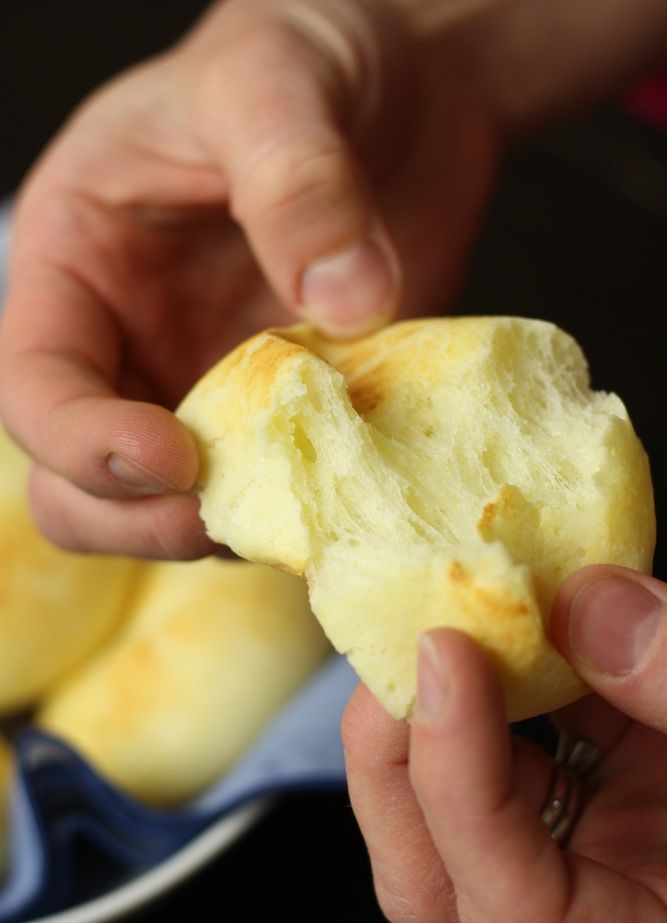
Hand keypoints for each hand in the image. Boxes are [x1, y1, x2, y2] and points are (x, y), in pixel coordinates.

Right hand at [0, 0, 498, 558]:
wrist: (406, 94)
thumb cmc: (307, 56)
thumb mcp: (279, 80)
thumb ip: (298, 182)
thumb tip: (344, 303)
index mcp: (79, 265)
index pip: (36, 388)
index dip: (85, 443)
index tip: (176, 455)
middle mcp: (131, 346)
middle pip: (82, 487)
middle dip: (142, 519)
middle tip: (232, 511)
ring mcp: (211, 390)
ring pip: (176, 514)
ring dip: (231, 525)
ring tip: (307, 492)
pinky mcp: (290, 416)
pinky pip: (277, 496)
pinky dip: (306, 509)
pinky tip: (356, 482)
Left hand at [343, 564, 666, 922]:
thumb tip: (585, 605)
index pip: (510, 909)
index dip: (457, 781)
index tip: (448, 658)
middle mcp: (594, 905)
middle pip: (431, 866)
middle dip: (396, 746)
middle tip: (414, 638)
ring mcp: (582, 845)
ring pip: (447, 800)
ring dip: (427, 703)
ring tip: (449, 612)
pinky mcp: (587, 788)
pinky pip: (508, 743)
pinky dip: (494, 676)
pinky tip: (512, 614)